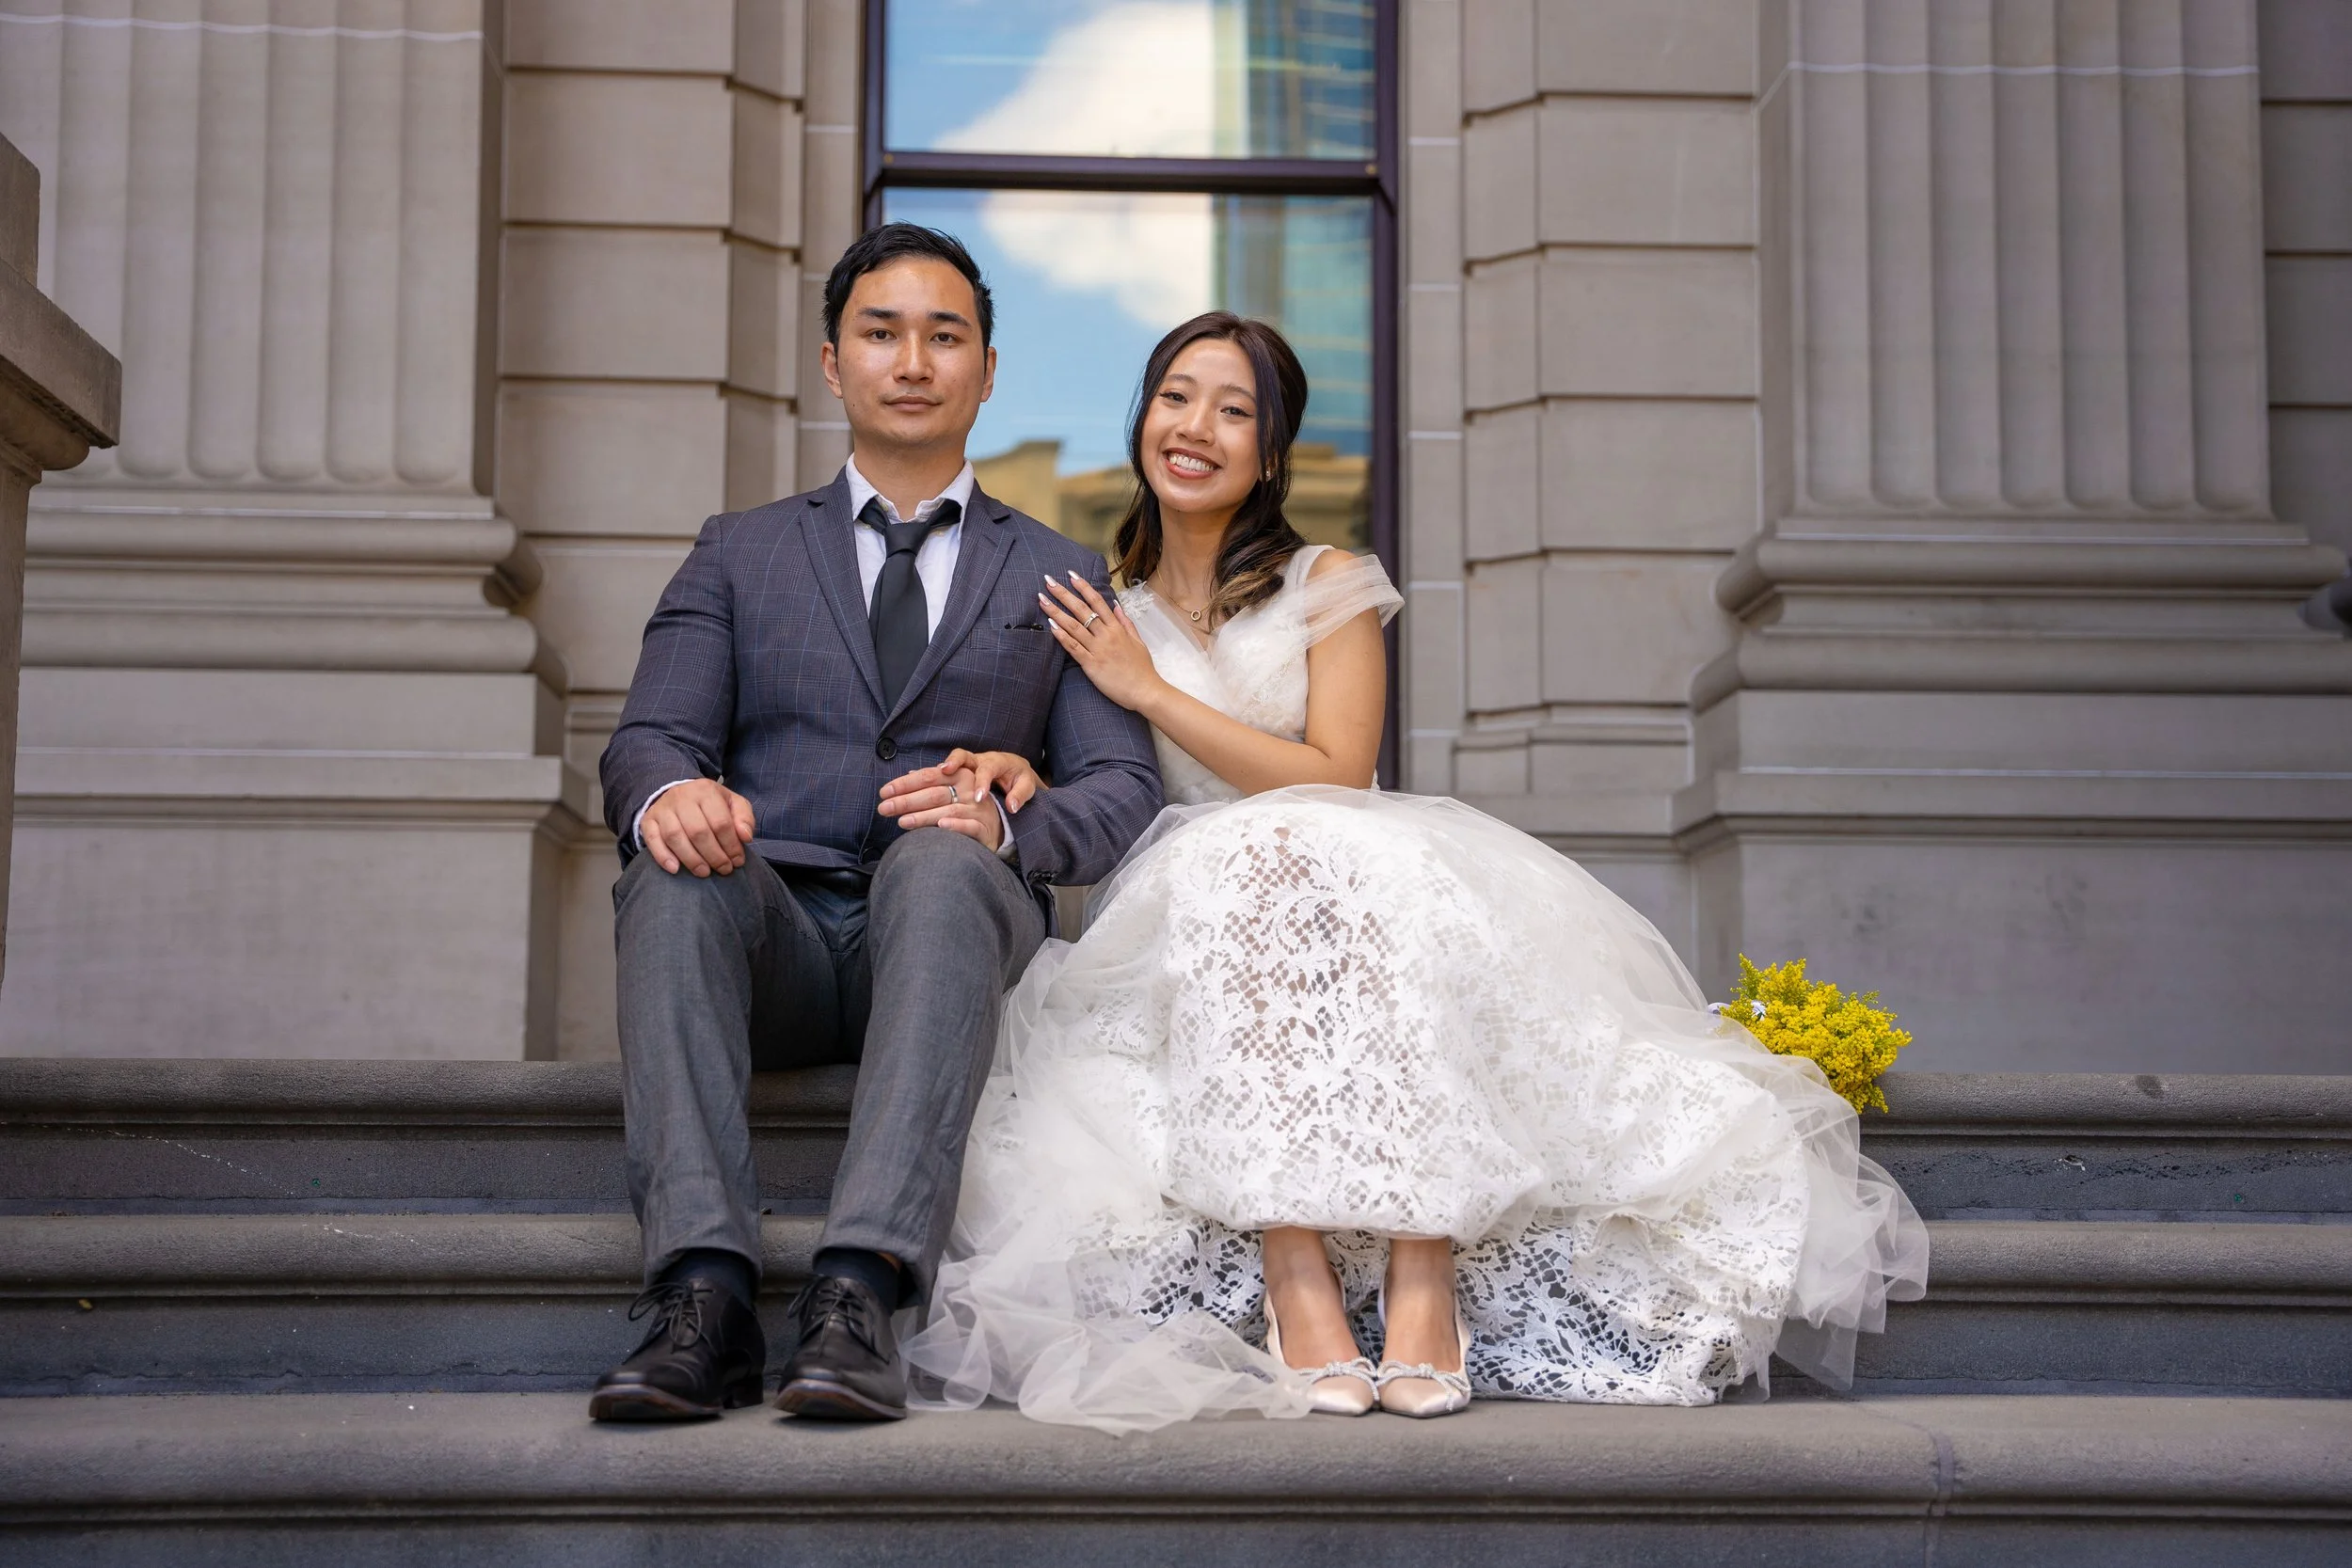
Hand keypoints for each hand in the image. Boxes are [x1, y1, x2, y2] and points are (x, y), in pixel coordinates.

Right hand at [641, 778, 755, 876]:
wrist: (678, 793)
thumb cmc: (710, 804)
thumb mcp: (733, 803)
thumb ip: (744, 818)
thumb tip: (745, 837)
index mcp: (706, 791)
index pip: (720, 822)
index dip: (731, 845)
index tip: (737, 861)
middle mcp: (681, 797)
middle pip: (698, 831)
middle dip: (714, 855)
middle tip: (724, 869)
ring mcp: (662, 809)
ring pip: (675, 837)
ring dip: (691, 859)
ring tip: (704, 872)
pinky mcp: (648, 820)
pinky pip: (652, 839)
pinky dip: (662, 856)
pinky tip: (675, 869)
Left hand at [877, 748, 1031, 850]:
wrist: (1000, 825)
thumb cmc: (969, 806)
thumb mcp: (953, 788)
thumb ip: (933, 781)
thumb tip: (909, 774)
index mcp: (960, 776)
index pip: (929, 777)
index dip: (905, 783)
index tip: (884, 792)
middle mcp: (969, 790)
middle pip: (934, 793)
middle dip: (906, 801)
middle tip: (884, 808)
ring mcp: (978, 809)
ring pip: (948, 810)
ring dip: (924, 816)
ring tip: (902, 822)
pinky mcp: (985, 828)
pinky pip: (969, 826)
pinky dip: (954, 826)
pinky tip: (939, 827)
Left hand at [1039, 570, 1160, 711]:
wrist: (1145, 691)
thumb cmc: (1142, 669)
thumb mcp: (1138, 641)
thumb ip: (1126, 622)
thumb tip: (1115, 606)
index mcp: (1117, 628)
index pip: (1097, 601)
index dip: (1083, 587)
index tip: (1071, 575)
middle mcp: (1106, 635)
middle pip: (1082, 610)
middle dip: (1064, 594)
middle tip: (1048, 581)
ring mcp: (1098, 650)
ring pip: (1074, 626)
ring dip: (1056, 612)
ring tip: (1042, 600)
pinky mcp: (1092, 665)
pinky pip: (1074, 648)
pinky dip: (1062, 636)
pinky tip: (1051, 626)